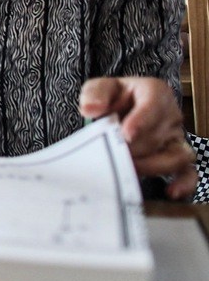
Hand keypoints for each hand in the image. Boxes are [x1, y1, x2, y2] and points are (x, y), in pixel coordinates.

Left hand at [80, 76, 196, 199]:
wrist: (120, 110)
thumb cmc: (113, 98)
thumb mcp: (101, 88)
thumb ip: (95, 93)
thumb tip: (90, 109)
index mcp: (155, 92)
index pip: (153, 105)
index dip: (141, 121)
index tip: (126, 134)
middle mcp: (171, 115)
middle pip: (158, 135)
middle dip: (134, 147)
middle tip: (113, 154)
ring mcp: (177, 138)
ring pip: (175, 156)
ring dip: (150, 166)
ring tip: (128, 168)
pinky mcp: (178, 158)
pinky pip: (189, 173)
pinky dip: (184, 184)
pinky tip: (171, 192)